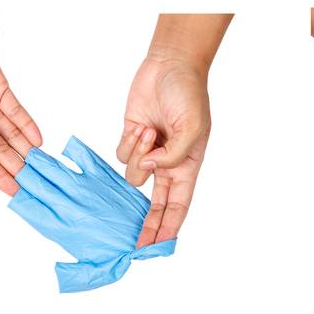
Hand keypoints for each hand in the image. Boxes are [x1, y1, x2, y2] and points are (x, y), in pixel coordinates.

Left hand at [116, 51, 210, 246]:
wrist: (169, 66)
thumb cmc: (188, 94)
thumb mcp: (192, 127)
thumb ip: (173, 156)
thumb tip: (151, 171)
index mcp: (188, 165)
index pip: (179, 205)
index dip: (170, 227)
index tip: (160, 247)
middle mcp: (168, 163)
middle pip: (155, 204)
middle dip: (147, 224)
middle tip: (136, 247)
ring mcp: (147, 151)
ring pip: (132, 175)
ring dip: (138, 154)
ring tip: (150, 130)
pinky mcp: (130, 138)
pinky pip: (120, 154)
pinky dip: (128, 143)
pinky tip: (140, 125)